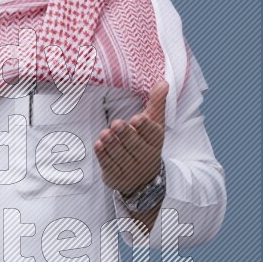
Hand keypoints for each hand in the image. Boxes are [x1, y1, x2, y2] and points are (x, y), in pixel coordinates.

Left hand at [93, 79, 168, 196]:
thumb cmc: (146, 143)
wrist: (142, 179)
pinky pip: (109, 165)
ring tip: (105, 133)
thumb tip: (163, 82)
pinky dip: (103, 155)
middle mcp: (145, 157)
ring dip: (112, 144)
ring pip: (121, 156)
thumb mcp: (154, 124)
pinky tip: (99, 144)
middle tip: (117, 123)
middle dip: (126, 134)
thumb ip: (156, 103)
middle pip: (135, 146)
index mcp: (156, 143)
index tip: (137, 118)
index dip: (144, 127)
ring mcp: (131, 169)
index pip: (152, 135)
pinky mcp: (116, 176)